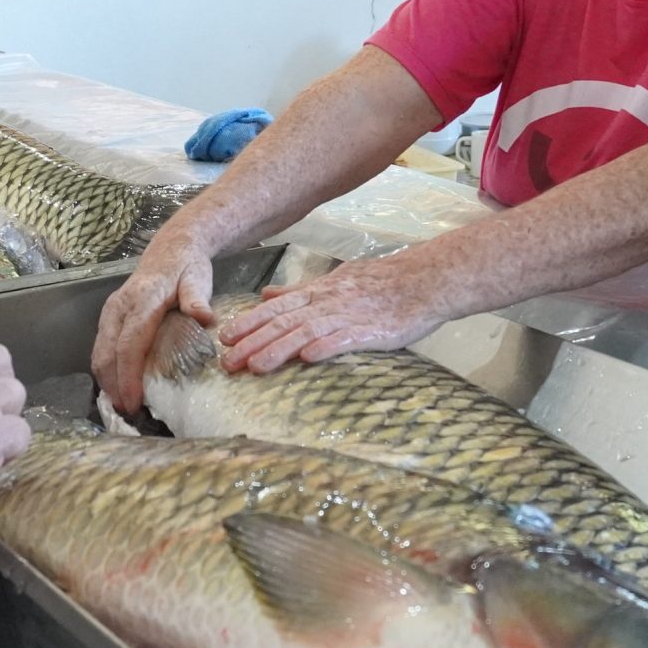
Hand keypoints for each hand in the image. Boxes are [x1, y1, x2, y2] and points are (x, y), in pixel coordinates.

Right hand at [93, 239, 216, 412]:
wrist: (172, 249)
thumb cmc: (187, 267)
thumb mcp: (199, 278)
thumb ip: (197, 298)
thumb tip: (204, 318)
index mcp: (141, 300)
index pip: (129, 344)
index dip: (128, 375)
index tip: (133, 401)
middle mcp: (119, 307)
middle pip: (107, 352)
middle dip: (114, 385)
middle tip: (128, 413)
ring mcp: (111, 312)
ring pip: (100, 352)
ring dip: (108, 381)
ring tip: (123, 406)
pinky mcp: (110, 318)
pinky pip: (102, 347)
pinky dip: (107, 370)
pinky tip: (119, 387)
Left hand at [216, 257, 444, 374]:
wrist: (424, 279)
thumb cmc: (382, 282)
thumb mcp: (335, 280)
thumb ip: (300, 291)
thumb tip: (266, 295)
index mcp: (319, 292)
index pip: (276, 308)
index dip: (249, 322)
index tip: (224, 337)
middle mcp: (327, 302)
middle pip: (284, 323)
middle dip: (253, 342)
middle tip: (227, 362)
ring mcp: (349, 316)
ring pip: (307, 332)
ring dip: (280, 350)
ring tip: (256, 367)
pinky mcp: (372, 330)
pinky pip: (345, 338)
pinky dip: (326, 347)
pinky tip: (308, 359)